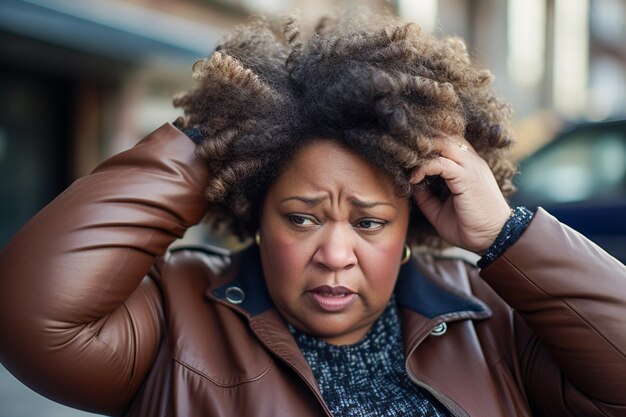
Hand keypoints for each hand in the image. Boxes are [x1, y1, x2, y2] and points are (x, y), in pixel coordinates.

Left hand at [410, 137, 510, 253]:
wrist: (493, 239)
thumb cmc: (469, 226)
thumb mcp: (439, 209)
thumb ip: (425, 195)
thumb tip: (409, 184)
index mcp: (467, 165)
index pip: (445, 141)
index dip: (425, 145)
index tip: (405, 158)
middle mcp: (470, 161)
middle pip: (443, 136)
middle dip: (420, 143)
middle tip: (401, 157)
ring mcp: (470, 167)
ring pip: (442, 143)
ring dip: (421, 152)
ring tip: (407, 165)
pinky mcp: (467, 177)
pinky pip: (441, 162)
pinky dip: (424, 167)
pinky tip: (414, 179)